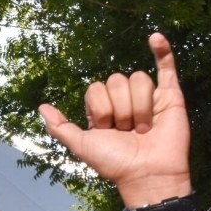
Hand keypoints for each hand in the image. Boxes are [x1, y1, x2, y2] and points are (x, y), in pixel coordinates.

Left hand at [39, 32, 191, 207]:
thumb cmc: (114, 163)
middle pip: (115, 80)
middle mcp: (124, 100)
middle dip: (119, 108)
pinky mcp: (170, 96)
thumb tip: (41, 107)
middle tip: (125, 130)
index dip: (99, 107)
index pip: (96, 88)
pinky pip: (166, 66)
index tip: (105, 129)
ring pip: (137, 78)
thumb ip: (60, 127)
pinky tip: (155, 37)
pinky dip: (163, 50)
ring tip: (142, 128)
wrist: (146, 173)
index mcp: (103, 110)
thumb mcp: (81, 145)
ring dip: (137, 106)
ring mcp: (147, 97)